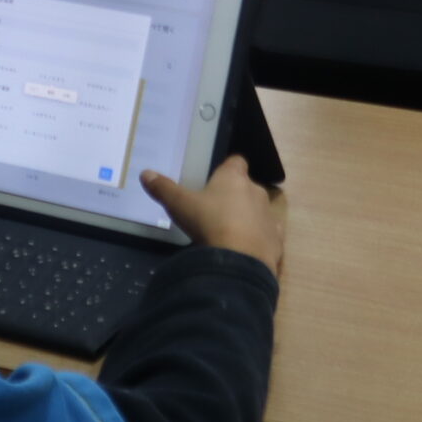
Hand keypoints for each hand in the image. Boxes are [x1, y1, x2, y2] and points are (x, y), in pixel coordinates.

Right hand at [141, 156, 281, 275]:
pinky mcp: (276, 239)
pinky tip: (245, 247)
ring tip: (228, 230)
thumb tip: (145, 173)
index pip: (236, 161)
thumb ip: (163, 189)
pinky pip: (267, 233)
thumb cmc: (209, 223)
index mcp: (234, 177)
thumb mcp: (179, 205)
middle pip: (246, 186)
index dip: (227, 167)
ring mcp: (268, 216)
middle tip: (215, 208)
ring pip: (258, 210)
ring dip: (247, 216)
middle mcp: (256, 191)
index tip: (216, 177)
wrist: (239, 259)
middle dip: (234, 195)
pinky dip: (258, 238)